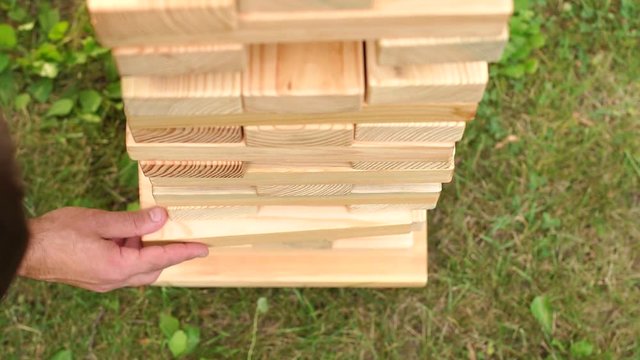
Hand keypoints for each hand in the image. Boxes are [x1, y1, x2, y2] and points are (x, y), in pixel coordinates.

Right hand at [19, 207, 208, 291]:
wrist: (26, 250)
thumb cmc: (58, 234)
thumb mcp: (100, 221)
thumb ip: (133, 221)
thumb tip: (162, 217)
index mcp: (118, 267)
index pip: (161, 258)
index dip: (184, 251)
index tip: (204, 248)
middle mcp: (114, 279)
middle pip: (152, 268)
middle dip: (167, 253)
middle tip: (181, 236)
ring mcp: (104, 281)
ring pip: (138, 269)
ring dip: (146, 250)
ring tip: (147, 227)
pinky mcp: (95, 277)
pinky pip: (123, 268)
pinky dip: (131, 252)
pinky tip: (126, 235)